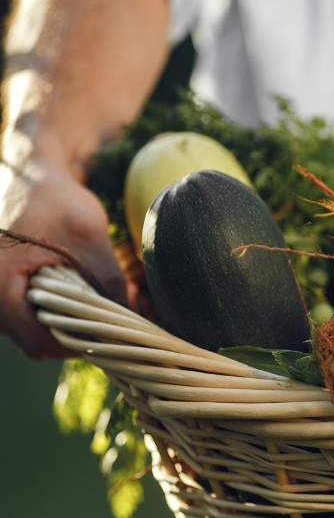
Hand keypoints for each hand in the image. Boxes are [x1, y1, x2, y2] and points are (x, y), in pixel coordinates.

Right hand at [0, 156, 129, 357]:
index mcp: (2, 284)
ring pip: (33, 331)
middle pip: (36, 341)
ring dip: (67, 328)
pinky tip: (85, 303)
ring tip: (101, 316)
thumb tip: (135, 314)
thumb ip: (109, 277)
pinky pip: (31, 316)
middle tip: (112, 332)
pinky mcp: (7, 290)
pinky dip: (57, 314)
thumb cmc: (54, 198)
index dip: (79, 345)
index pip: (40, 339)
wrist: (28, 173)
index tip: (111, 340)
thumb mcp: (88, 234)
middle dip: (76, 339)